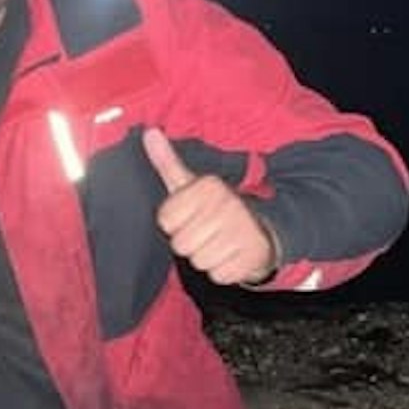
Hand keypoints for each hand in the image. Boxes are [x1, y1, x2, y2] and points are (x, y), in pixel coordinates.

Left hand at [143, 127, 276, 285]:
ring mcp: (241, 231)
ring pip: (197, 262)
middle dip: (189, 244)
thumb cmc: (214, 209)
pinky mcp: (250, 257)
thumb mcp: (191, 184)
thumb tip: (149, 133)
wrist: (259, 232)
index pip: (165, 220)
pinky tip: (231, 256)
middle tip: (206, 232)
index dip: (174, 224)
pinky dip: (221, 271)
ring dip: (205, 258)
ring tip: (218, 243)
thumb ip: (168, 163)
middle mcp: (227, 205)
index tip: (191, 216)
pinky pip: (217, 275)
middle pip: (180, 245)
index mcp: (208, 187)